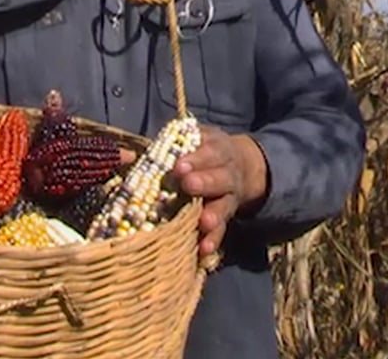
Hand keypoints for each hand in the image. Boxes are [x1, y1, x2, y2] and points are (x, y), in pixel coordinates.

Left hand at [170, 125, 268, 256]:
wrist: (241, 165)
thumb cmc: (206, 150)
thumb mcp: (198, 137)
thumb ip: (177, 140)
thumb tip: (145, 149)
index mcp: (219, 151)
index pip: (210, 152)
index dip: (196, 159)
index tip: (179, 166)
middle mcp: (227, 175)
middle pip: (220, 178)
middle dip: (204, 182)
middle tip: (188, 185)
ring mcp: (228, 198)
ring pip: (223, 206)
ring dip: (213, 216)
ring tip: (204, 223)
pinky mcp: (226, 218)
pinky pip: (221, 230)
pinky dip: (213, 240)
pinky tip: (204, 249)